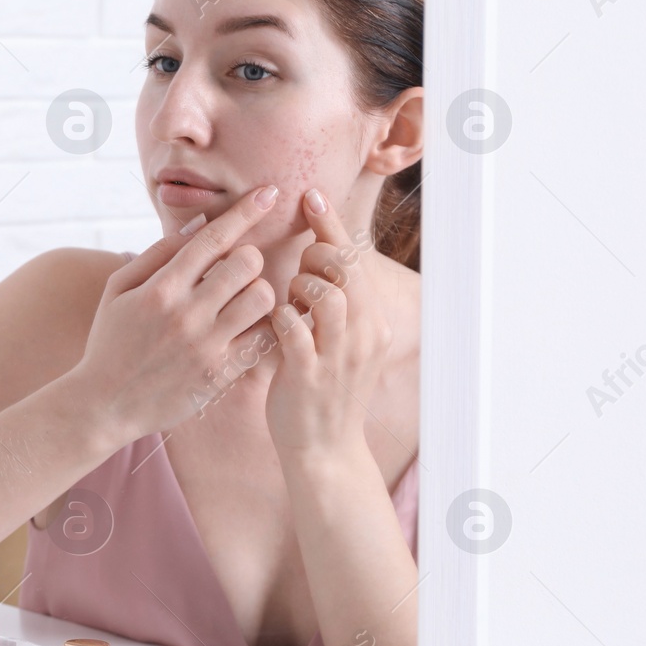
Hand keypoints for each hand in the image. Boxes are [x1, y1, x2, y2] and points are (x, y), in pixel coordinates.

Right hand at [69, 184, 278, 440]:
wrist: (104, 405)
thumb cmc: (110, 342)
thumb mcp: (117, 291)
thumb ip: (157, 255)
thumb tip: (199, 225)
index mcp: (160, 288)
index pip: (213, 238)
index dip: (246, 211)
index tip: (269, 193)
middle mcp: (185, 313)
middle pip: (248, 263)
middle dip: (250, 259)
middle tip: (238, 272)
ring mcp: (206, 345)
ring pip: (263, 298)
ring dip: (260, 293)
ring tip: (244, 302)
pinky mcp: (221, 374)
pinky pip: (265, 339)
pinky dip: (265, 328)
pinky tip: (252, 328)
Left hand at [266, 187, 389, 452]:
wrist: (323, 449)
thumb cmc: (320, 389)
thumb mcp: (338, 341)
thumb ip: (331, 302)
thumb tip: (315, 257)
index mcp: (372, 321)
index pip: (356, 259)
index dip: (332, 225)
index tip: (311, 196)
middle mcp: (364, 334)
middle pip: (345, 269)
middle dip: (314, 258)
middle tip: (296, 272)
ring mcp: (339, 354)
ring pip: (326, 293)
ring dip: (298, 288)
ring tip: (288, 303)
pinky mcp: (309, 374)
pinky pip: (293, 328)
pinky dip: (278, 317)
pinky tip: (272, 323)